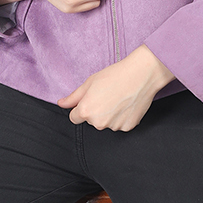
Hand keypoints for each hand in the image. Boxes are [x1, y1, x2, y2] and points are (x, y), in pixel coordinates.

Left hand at [58, 46, 176, 131]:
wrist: (141, 75)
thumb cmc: (115, 75)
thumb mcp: (89, 83)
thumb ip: (73, 97)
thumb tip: (61, 104)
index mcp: (86, 111)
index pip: (75, 117)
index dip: (81, 107)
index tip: (91, 99)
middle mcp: (98, 123)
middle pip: (91, 120)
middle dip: (96, 111)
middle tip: (107, 95)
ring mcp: (114, 126)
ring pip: (106, 123)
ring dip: (109, 115)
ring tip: (118, 98)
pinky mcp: (128, 127)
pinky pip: (120, 124)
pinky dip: (122, 117)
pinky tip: (127, 104)